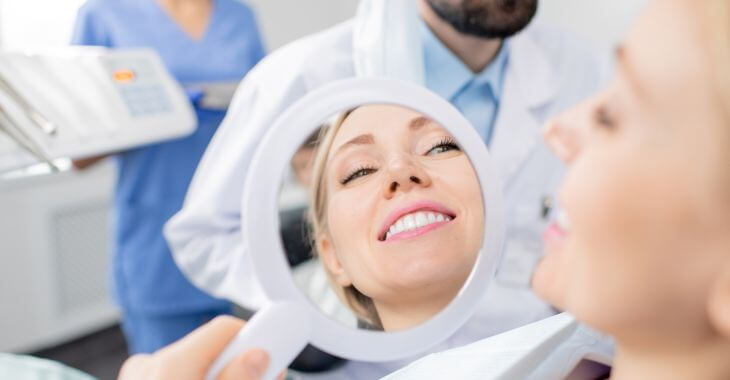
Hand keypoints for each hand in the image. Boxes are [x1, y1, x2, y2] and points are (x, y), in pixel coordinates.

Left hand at [118, 316, 274, 379]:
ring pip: (193, 362)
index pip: (224, 327)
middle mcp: (148, 364)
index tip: (275, 354)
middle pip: (210, 347)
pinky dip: (194, 377)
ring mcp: (137, 376)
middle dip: (235, 363)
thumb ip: (237, 378)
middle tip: (259, 379)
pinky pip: (174, 373)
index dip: (255, 339)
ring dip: (216, 374)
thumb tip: (258, 355)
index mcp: (170, 364)